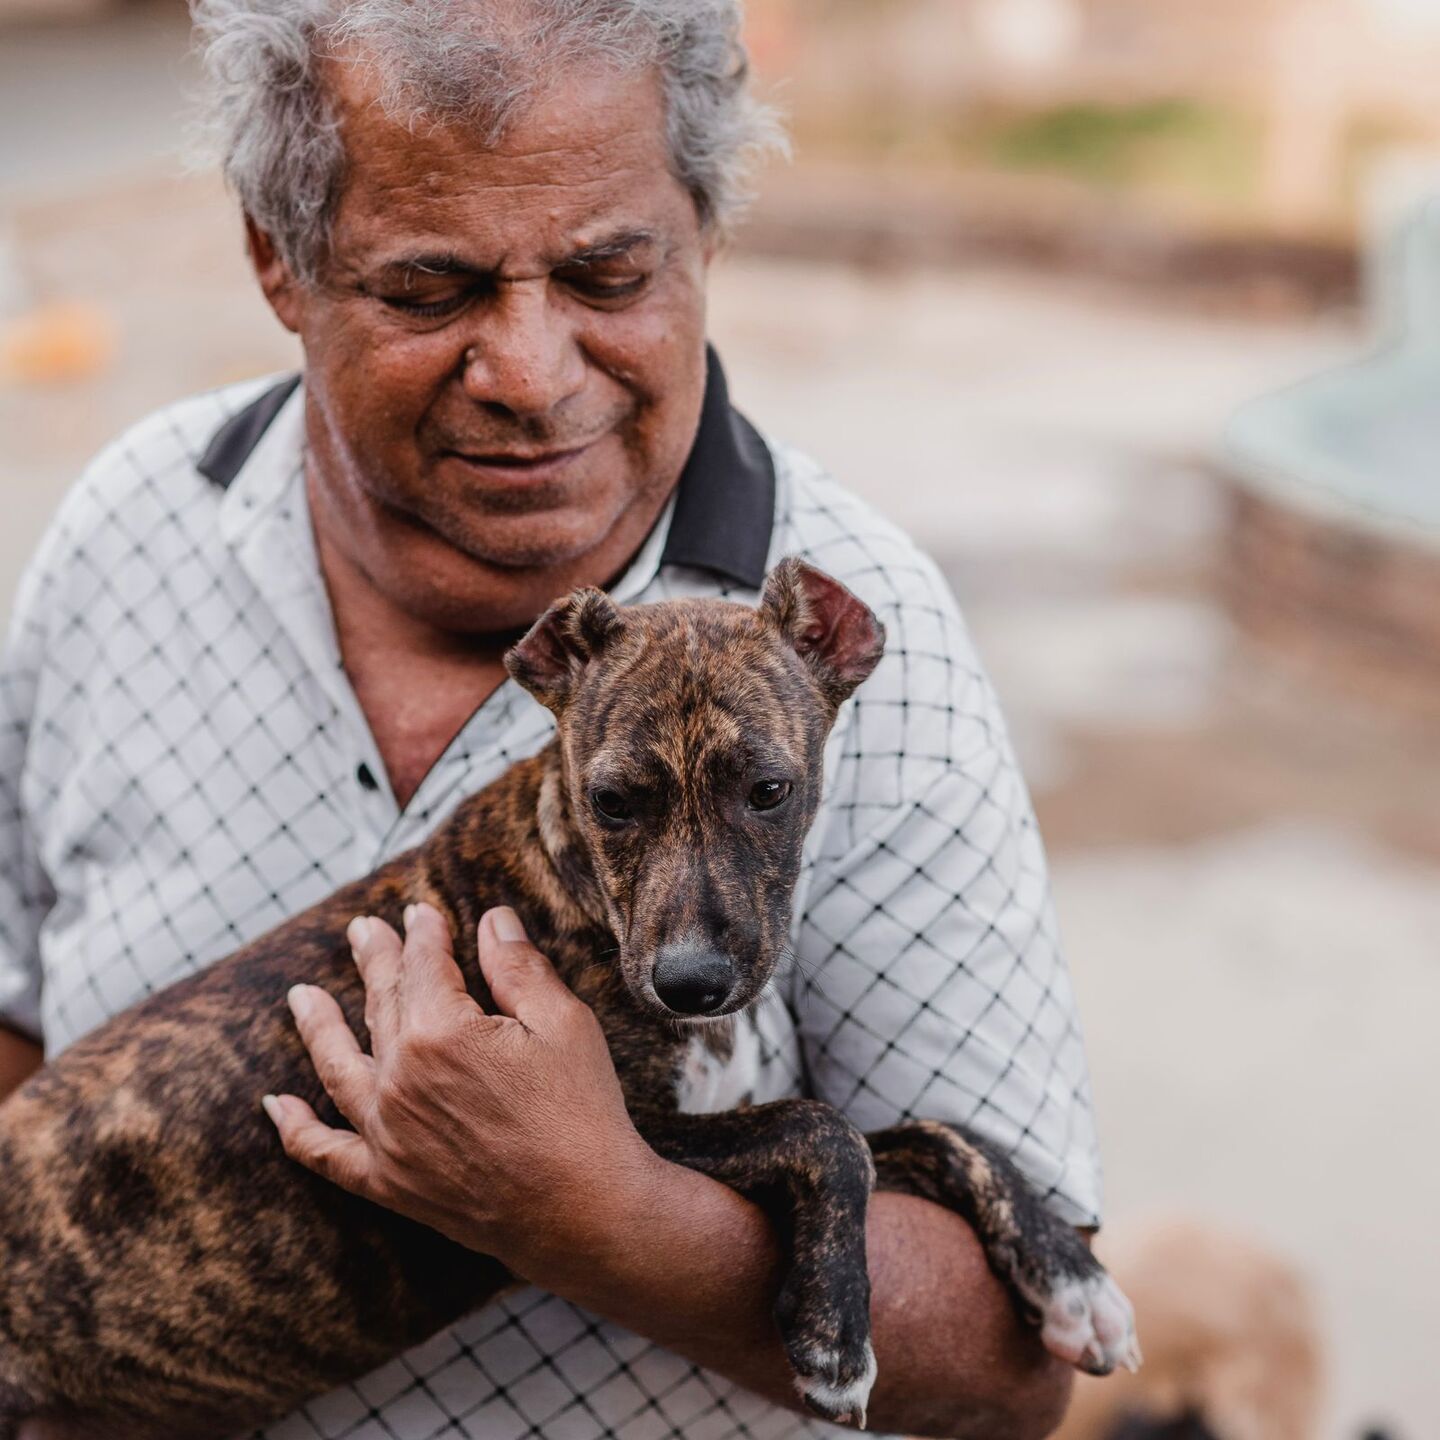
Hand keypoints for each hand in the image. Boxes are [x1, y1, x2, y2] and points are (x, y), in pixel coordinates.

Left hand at [262, 904, 658, 1278]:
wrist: (580, 1211)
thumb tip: (492, 920)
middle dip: (374, 960)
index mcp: (440, 1031)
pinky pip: (325, 1153)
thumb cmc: (580, 1111)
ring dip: (318, 1026)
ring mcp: (386, 1133)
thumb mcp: (563, 1022)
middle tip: (362, 931)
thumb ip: (519, 967)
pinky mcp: (387, 1181)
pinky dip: (296, 1129)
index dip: (424, 933)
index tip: (421, 911)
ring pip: (337, 1066)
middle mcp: (399, 1079)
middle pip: (380, 1003)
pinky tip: (277, 1106)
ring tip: (301, 994)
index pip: (423, 965)